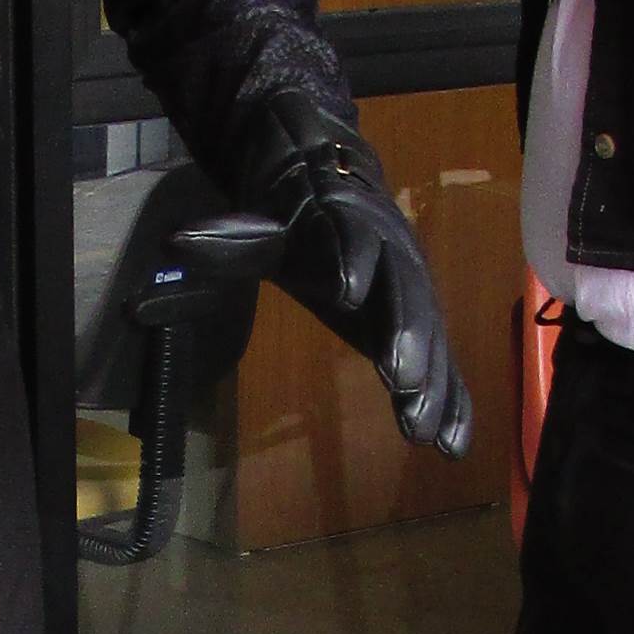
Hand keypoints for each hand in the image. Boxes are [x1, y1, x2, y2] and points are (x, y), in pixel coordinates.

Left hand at [233, 90, 471, 454]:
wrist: (338, 188)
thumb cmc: (298, 216)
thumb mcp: (264, 224)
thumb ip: (232, 241)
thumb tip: (180, 244)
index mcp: (349, 223)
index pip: (350, 238)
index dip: (350, 259)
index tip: (346, 291)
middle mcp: (393, 256)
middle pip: (404, 295)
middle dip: (406, 336)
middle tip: (402, 380)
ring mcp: (414, 294)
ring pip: (430, 335)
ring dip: (430, 383)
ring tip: (423, 430)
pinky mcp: (422, 328)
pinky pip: (444, 365)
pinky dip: (453, 403)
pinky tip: (452, 446)